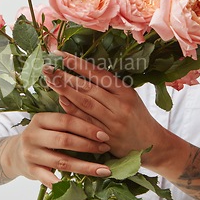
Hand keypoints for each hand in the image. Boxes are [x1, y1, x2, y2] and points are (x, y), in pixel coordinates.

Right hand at [8, 112, 111, 188]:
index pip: (66, 121)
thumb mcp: (48, 125)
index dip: (86, 127)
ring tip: (104, 169)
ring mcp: (30, 153)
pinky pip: (48, 178)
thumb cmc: (41, 137)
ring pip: (62, 161)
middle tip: (106, 149)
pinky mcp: (30, 170)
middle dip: (88, 145)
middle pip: (64, 140)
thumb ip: (67, 121)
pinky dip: (62, 183)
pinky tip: (78, 187)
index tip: (104, 135)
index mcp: (40, 119)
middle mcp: (32, 135)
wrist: (15, 153)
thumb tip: (98, 121)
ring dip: (85, 166)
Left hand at [42, 51, 169, 167]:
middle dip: (65, 76)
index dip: (78, 63)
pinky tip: (60, 100)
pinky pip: (85, 121)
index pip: (98, 73)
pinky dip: (72, 110)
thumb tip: (80, 70)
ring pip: (84, 103)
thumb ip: (107, 86)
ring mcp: (113, 122)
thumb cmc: (136, 116)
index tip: (61, 55)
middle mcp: (120, 105)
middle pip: (88, 87)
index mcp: (125, 91)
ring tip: (49, 80)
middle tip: (47, 67)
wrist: (151, 144)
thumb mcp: (128, 96)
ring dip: (65, 90)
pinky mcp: (106, 137)